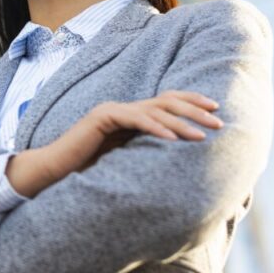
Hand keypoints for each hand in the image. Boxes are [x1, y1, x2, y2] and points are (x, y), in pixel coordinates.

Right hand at [62, 90, 223, 172]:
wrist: (54, 171)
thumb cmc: (89, 171)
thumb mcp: (127, 160)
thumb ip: (147, 152)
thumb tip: (180, 161)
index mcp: (131, 115)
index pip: (167, 101)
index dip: (192, 102)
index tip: (216, 110)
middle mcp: (124, 108)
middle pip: (166, 101)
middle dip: (195, 110)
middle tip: (218, 121)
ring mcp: (112, 110)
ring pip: (154, 110)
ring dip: (181, 123)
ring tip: (201, 135)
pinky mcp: (102, 117)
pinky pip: (135, 119)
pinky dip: (155, 128)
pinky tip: (172, 139)